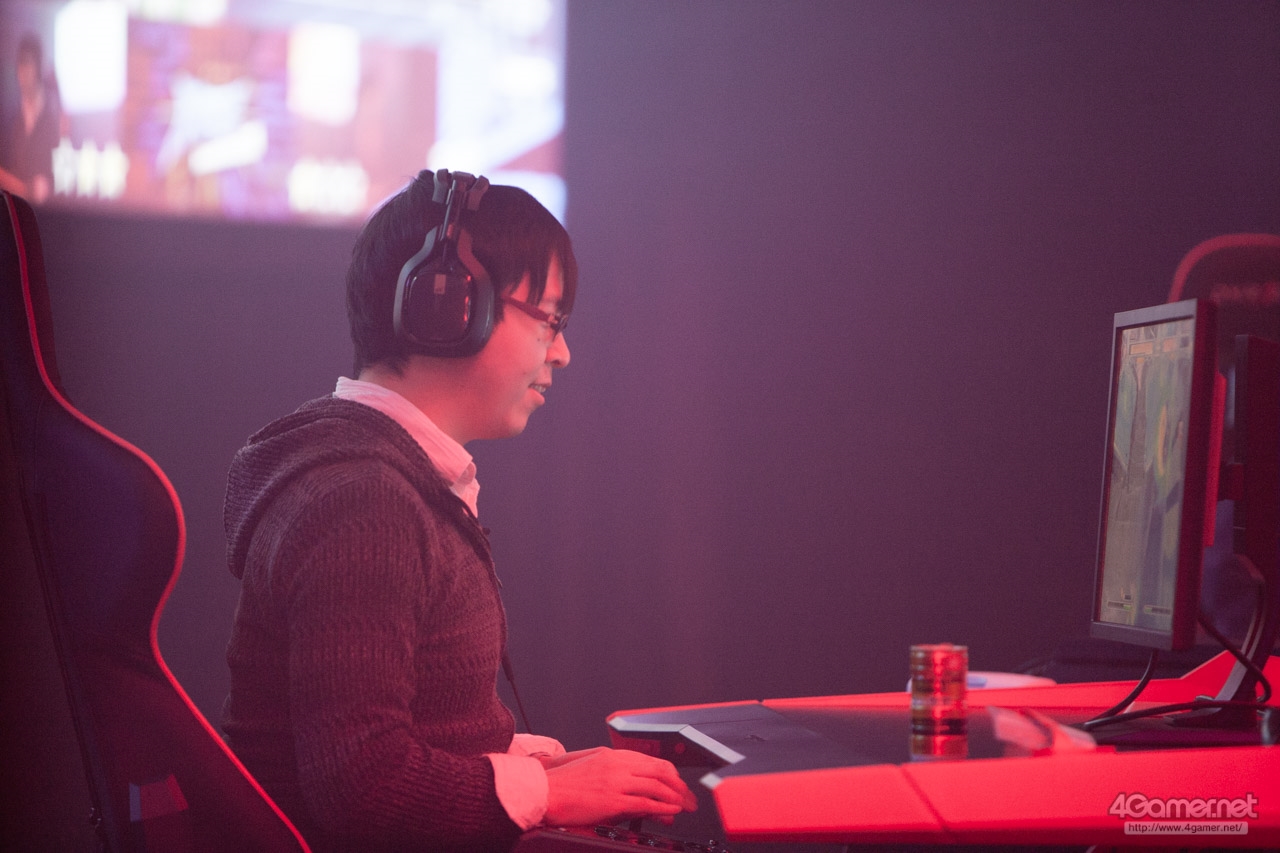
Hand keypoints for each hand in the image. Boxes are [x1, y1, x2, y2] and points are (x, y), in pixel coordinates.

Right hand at [543, 747, 697, 827]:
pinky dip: (662, 808)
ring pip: (657, 786)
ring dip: (675, 798)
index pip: (652, 761)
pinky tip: (670, 813)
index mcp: (613, 755)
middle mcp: (618, 764)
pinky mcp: (613, 800)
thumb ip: (616, 775)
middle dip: (679, 785)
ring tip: (684, 807)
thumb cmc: (564, 784)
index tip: (678, 784)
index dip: (670, 774)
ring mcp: (616, 781)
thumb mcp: (593, 769)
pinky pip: (645, 803)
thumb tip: (634, 788)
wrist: (545, 791)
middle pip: (660, 771)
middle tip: (689, 797)